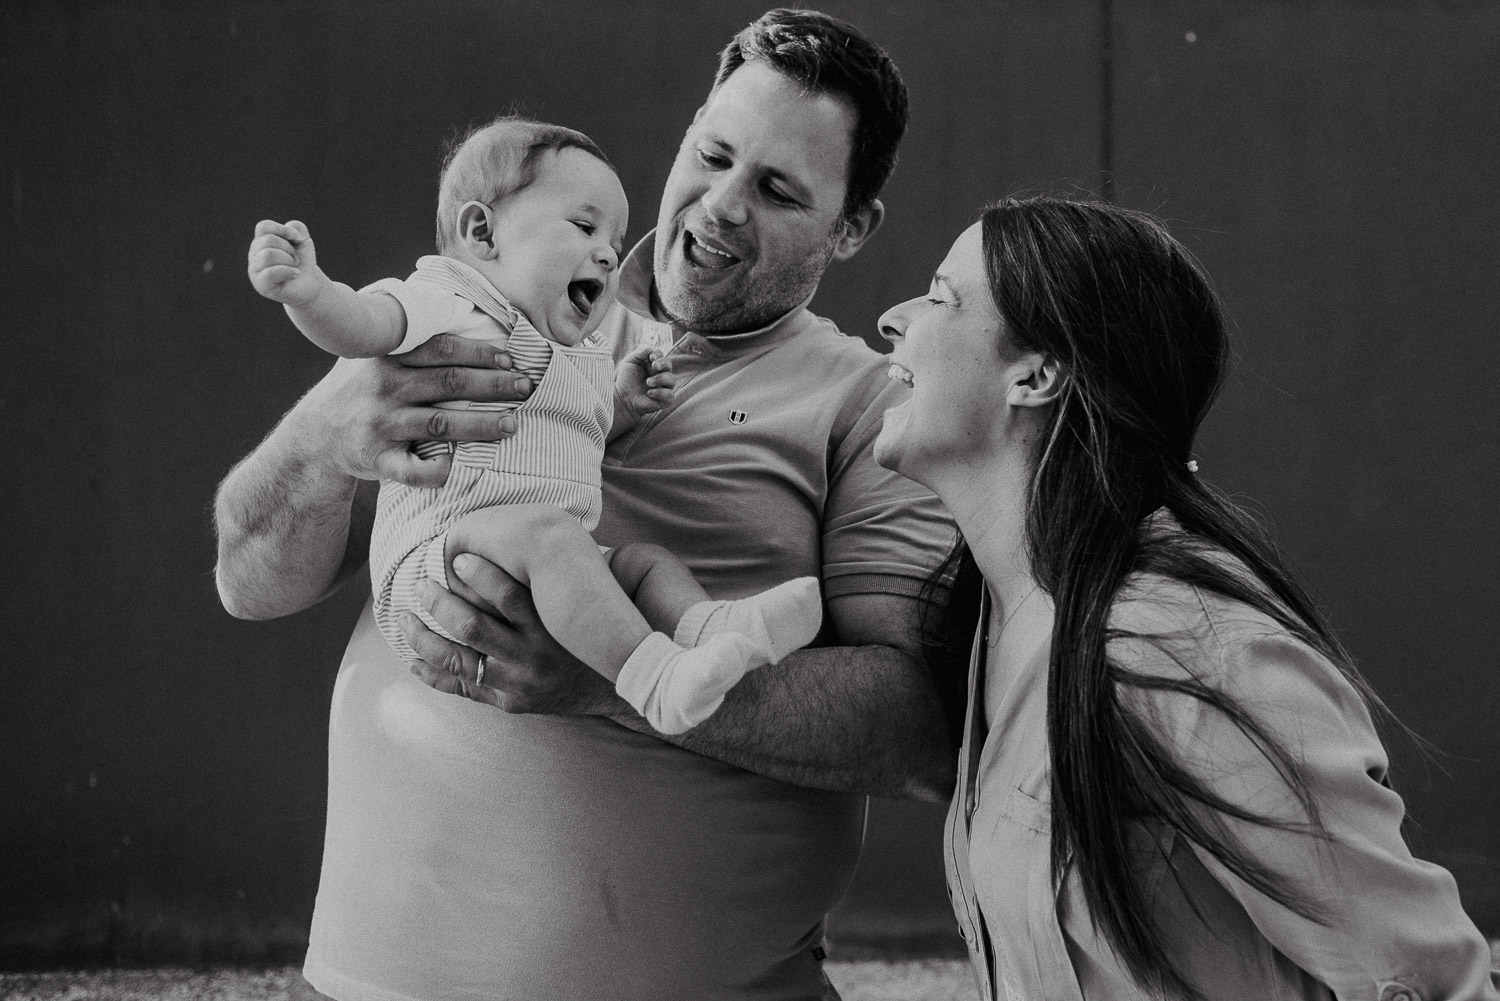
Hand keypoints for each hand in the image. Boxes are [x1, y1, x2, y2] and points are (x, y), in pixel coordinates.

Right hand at [248, 219, 328, 307]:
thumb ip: (297, 227)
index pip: (263, 227)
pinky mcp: (261, 286)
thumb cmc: (302, 261)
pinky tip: (296, 274)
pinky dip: (288, 271)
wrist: (309, 284)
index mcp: (260, 241)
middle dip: (289, 249)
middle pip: (268, 240)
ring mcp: (255, 271)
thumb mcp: (303, 240)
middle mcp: (254, 255)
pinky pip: (269, 273)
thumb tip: (289, 229)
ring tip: (294, 267)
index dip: (283, 230)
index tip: (299, 239)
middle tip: (296, 260)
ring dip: (288, 260)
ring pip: (267, 255)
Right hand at [295, 335, 533, 487]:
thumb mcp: (370, 354)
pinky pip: (412, 471)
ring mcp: (381, 426)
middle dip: (493, 384)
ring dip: (481, 424)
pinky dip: (437, 472)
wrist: (314, 437)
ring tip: (513, 424)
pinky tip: (461, 469)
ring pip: (440, 424)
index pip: (441, 349)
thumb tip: (462, 312)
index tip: (510, 359)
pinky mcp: (378, 460)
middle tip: (526, 387)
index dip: (480, 353)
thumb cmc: (357, 390)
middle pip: (448, 382)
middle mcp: (385, 388)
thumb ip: (408, 338)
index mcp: (387, 357)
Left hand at [402, 554, 619, 715]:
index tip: (455, 557)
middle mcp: (532, 654)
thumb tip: (518, 530)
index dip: (477, 572)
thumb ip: (548, 576)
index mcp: (549, 624)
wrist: (616, 686)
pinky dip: (432, 673)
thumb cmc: (588, 632)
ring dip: (422, 637)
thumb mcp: (577, 601)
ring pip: (457, 660)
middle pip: (471, 626)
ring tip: (404, 619)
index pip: (506, 594)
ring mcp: (518, 682)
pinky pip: (462, 688)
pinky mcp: (510, 703)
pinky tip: (413, 660)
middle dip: (438, 602)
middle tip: (420, 585)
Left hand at [613, 345, 676, 422]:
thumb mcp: (629, 363)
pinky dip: (660, 393)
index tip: (651, 357)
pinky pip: (670, 395)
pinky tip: (649, 393)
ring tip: (648, 382)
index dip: (658, 355)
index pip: (661, 356)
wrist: (622, 398)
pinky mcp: (665, 400)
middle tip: (654, 366)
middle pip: (669, 366)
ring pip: (672, 380)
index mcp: (653, 365)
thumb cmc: (626, 380)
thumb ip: (638, 354)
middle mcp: (661, 375)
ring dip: (660, 379)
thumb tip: (650, 348)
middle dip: (663, 363)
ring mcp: (664, 387)